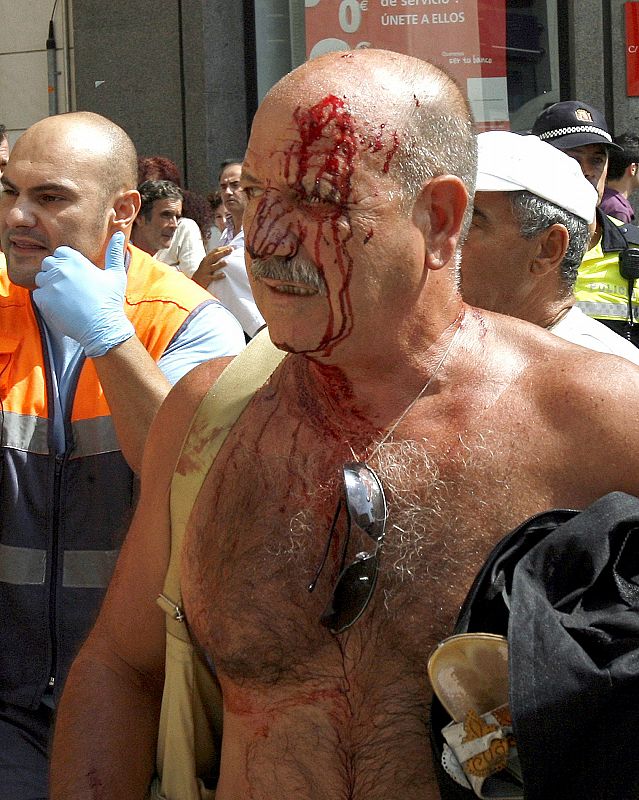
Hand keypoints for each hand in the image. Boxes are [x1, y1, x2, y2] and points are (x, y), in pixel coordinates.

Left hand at [33, 232, 134, 357]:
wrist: (102, 327)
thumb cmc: (110, 301)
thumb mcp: (116, 274)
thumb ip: (114, 253)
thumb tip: (120, 235)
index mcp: (75, 260)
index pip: (60, 252)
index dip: (66, 262)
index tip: (74, 274)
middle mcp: (60, 269)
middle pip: (47, 263)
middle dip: (55, 272)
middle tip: (69, 287)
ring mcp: (50, 284)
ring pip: (40, 278)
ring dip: (49, 285)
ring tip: (65, 297)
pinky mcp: (43, 299)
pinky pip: (38, 294)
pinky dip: (46, 300)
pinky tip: (61, 307)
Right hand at [192, 245, 232, 287]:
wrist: (195, 281)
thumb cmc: (205, 271)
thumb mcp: (208, 262)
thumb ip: (215, 258)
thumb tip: (226, 252)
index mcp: (207, 258)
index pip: (216, 251)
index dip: (224, 248)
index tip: (232, 246)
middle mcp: (206, 263)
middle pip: (215, 256)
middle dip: (223, 252)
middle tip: (231, 250)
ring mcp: (206, 270)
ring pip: (213, 266)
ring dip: (220, 264)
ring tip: (227, 262)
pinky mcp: (206, 278)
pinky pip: (213, 277)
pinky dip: (218, 276)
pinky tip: (224, 275)